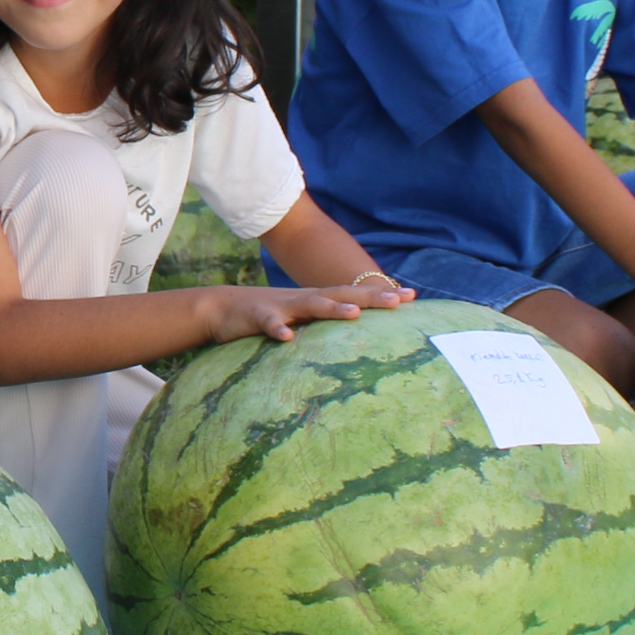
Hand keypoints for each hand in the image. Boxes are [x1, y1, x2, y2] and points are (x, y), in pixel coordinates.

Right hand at [196, 282, 397, 344]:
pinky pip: (269, 323)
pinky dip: (277, 329)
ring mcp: (282, 305)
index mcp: (318, 300)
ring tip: (353, 314)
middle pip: (342, 295)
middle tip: (399, 300)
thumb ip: (326, 325)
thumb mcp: (301, 319)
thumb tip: (356, 335)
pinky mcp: (258, 316)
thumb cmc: (268, 317)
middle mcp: (305, 299)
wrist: (222, 307)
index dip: (382, 295)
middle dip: (371, 298)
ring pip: (311, 305)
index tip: (413, 297)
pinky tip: (286, 339)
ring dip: (331, 309)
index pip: (356, 295)